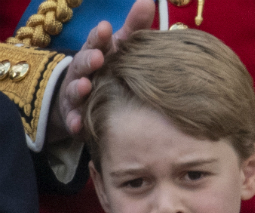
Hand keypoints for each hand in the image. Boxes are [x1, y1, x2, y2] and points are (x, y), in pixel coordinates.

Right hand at [48, 0, 154, 141]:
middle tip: (98, 57)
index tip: (106, 28)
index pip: (97, 42)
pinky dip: (74, 121)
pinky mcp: (75, 116)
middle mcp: (83, 72)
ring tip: (85, 86)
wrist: (81, 99)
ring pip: (75, 90)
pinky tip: (77, 124)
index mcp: (96, 52)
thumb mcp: (121, 47)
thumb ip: (134, 27)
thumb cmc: (108, 68)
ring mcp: (76, 94)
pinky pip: (73, 120)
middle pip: (83, 63)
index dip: (100, 36)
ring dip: (79, 88)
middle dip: (89, 59)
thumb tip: (148, 1)